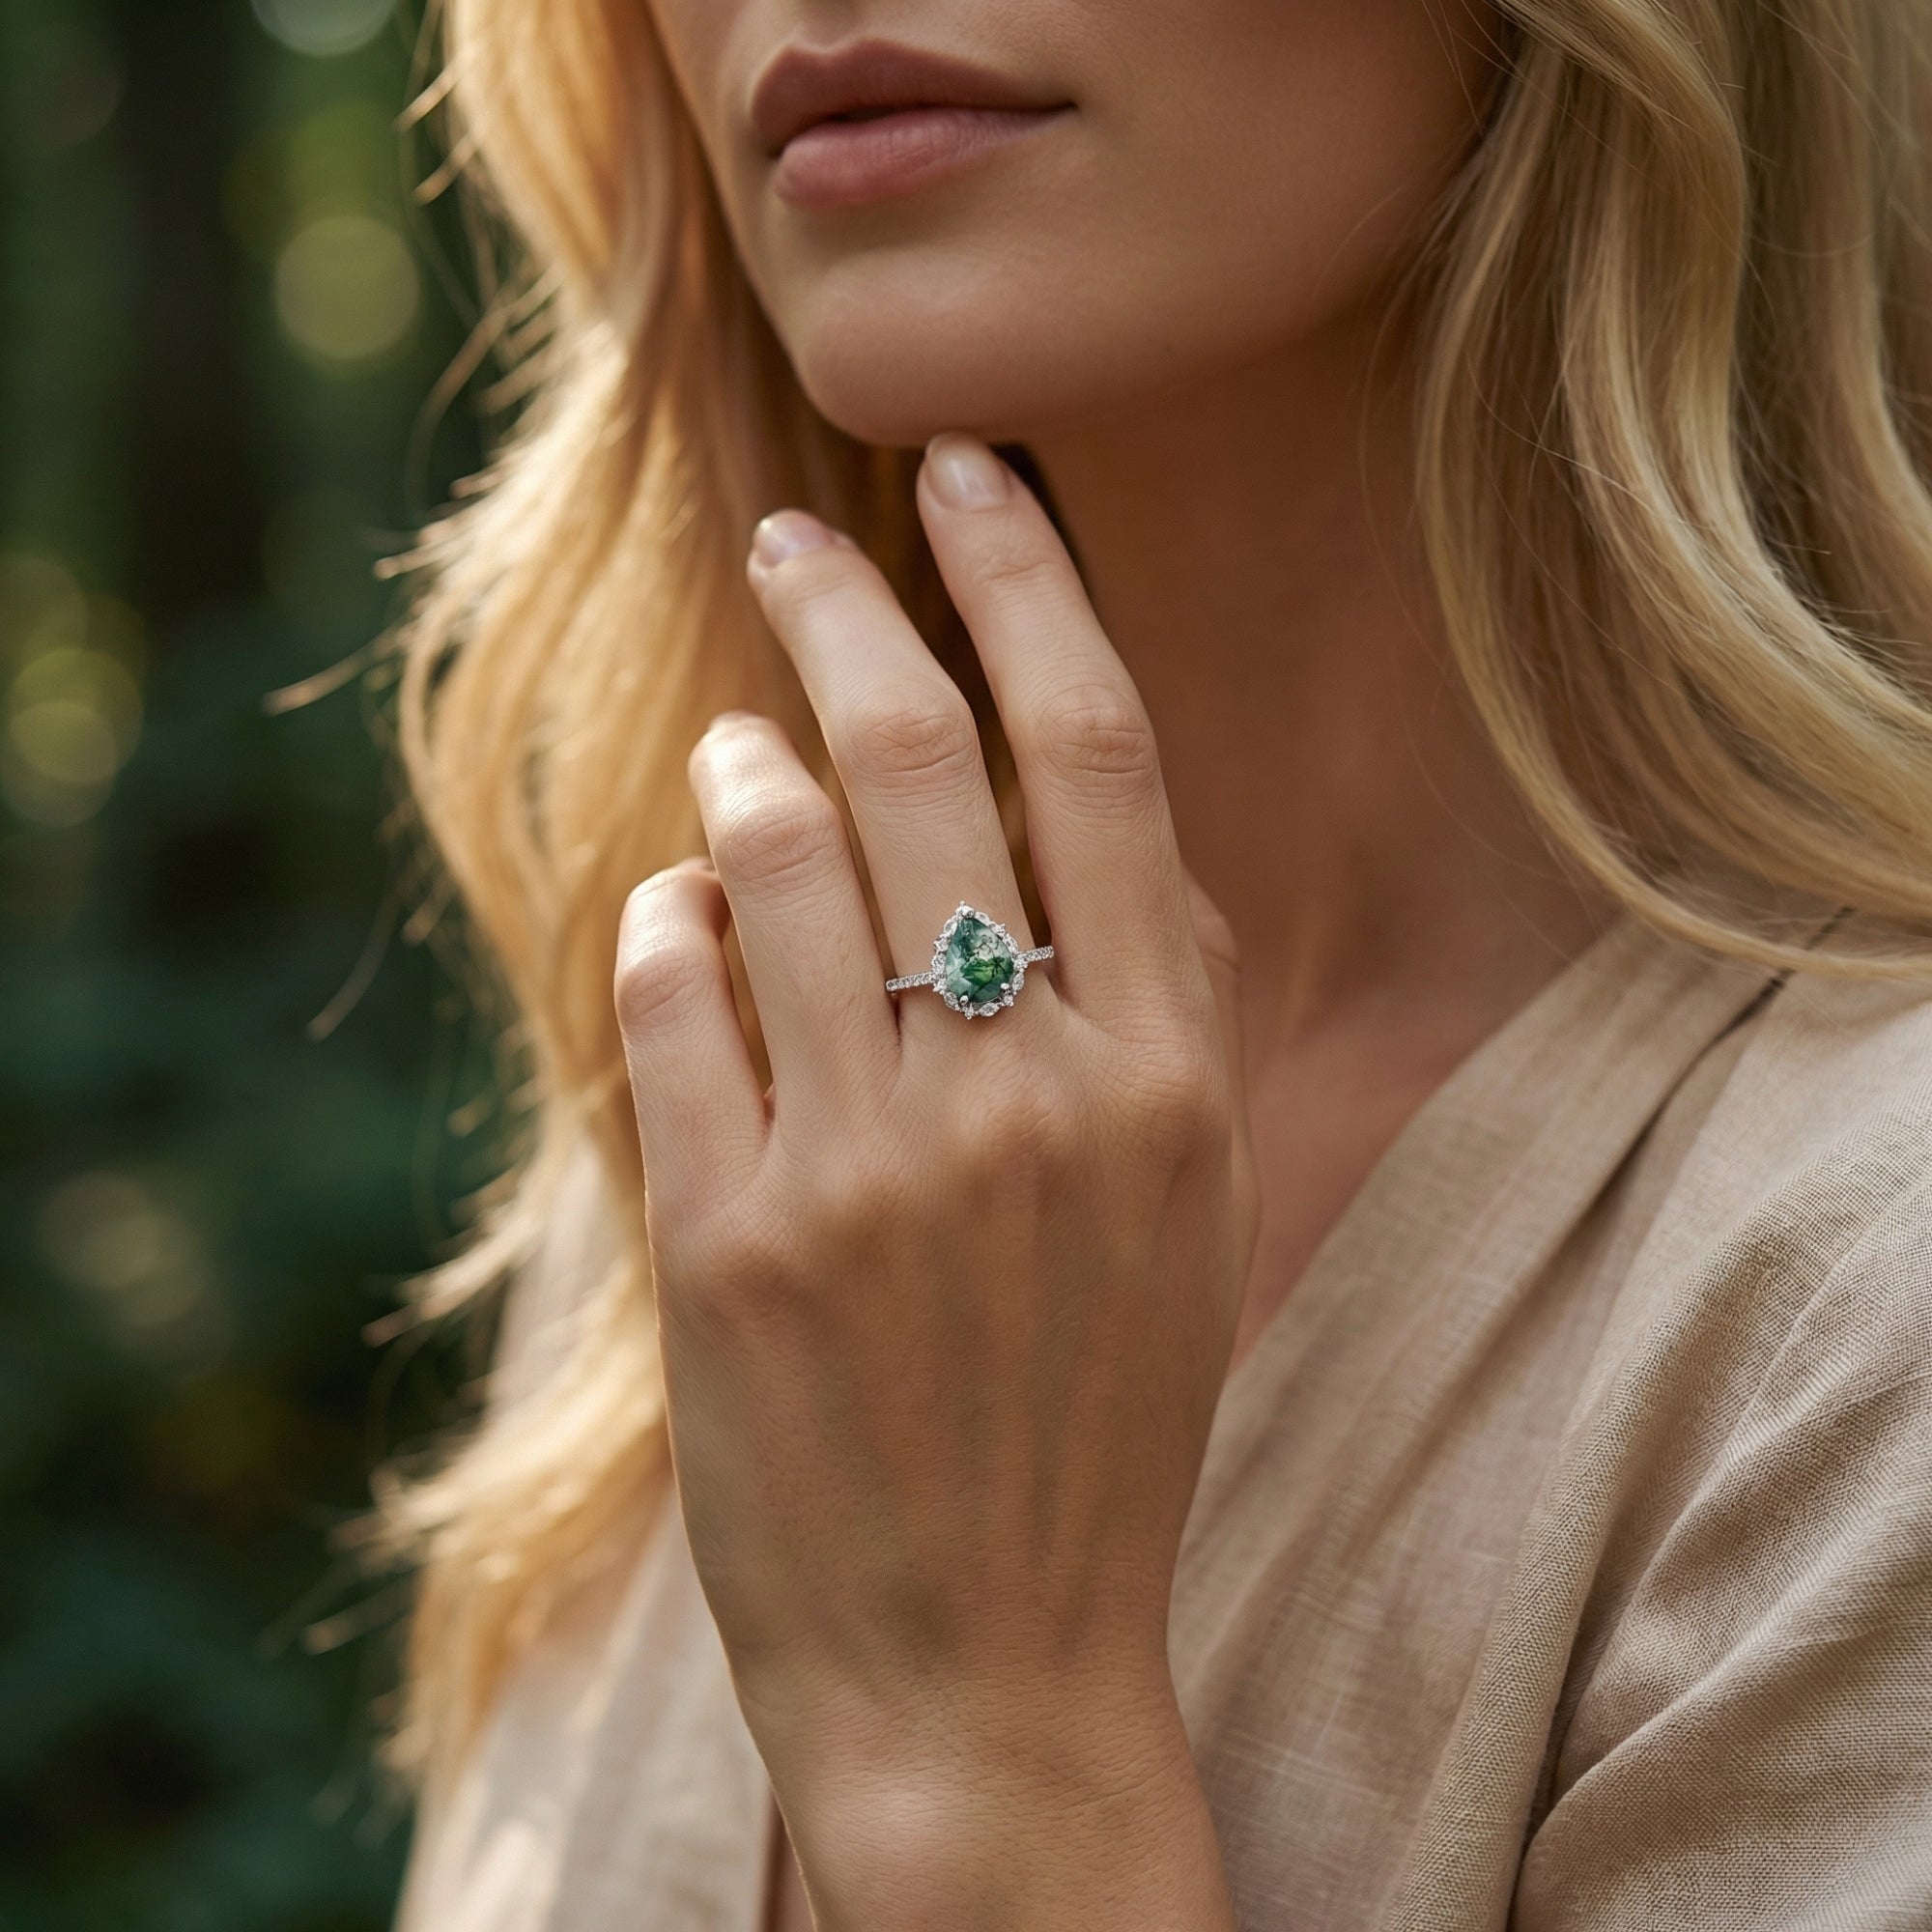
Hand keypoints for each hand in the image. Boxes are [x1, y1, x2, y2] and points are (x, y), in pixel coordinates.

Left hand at [614, 435, 1256, 1928]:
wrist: (991, 1666)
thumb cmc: (1100, 1418)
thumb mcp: (1190, 1209)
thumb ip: (1157, 1002)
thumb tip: (1091, 810)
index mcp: (1168, 1072)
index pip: (1097, 753)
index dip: (1029, 585)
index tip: (974, 479)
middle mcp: (1028, 1094)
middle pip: (923, 765)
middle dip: (852, 611)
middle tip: (800, 534)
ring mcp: (869, 1166)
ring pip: (773, 857)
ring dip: (748, 770)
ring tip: (748, 749)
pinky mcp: (729, 1241)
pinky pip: (672, 991)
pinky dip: (669, 919)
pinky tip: (688, 916)